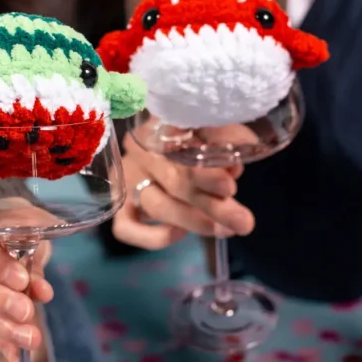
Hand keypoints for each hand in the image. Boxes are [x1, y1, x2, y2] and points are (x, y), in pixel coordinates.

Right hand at [113, 130, 254, 250]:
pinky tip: (180, 233)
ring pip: (158, 206)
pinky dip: (155, 237)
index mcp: (161, 124)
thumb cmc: (195, 133)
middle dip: (212, 206)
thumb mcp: (213, 128)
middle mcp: (139, 150)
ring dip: (196, 222)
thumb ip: (225, 140)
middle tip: (243, 222)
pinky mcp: (118, 205)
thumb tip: (234, 168)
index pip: (181, 151)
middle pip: (174, 182)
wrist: (158, 144)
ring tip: (228, 230)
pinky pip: (127, 228)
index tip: (229, 188)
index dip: (205, 173)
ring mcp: (126, 178)